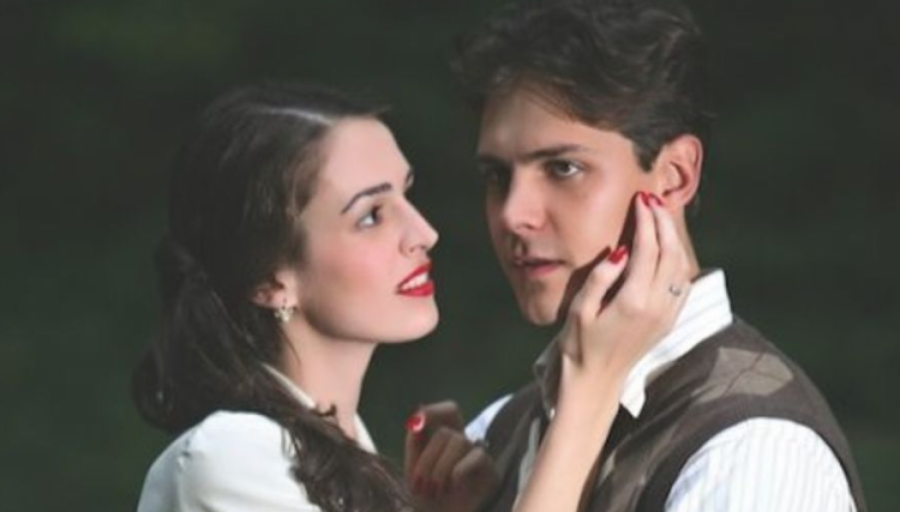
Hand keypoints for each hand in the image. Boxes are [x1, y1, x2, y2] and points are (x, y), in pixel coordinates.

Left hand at [404, 402, 499, 511]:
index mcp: (443, 438)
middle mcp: (462, 442)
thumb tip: (417, 416)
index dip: (435, 412)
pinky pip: (476, 455)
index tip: (415, 426)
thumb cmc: (425, 497)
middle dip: (427, 459)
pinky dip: (459, 469)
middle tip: (420, 485)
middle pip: (445, 432)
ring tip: (434, 490)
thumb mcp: (412, 467)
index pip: (450, 410)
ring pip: (458, 440)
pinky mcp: (489, 468)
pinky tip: (452, 485)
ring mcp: (476, 454)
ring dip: (439, 468)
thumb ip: (414, 440)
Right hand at [557, 192, 691, 395]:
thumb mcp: (579, 310)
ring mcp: (667, 315)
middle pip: (670, 252)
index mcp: (633, 301)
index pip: (647, 249)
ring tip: (661, 216)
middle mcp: (657, 307)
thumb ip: (600, 277)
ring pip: (681, 265)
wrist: (596, 381)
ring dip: (673, 237)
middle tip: (653, 200)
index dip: (646, 221)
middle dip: (663, 222)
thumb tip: (620, 250)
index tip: (640, 200)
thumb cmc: (579, 345)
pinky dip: (678, 257)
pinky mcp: (669, 321)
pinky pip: (682, 282)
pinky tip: (667, 246)